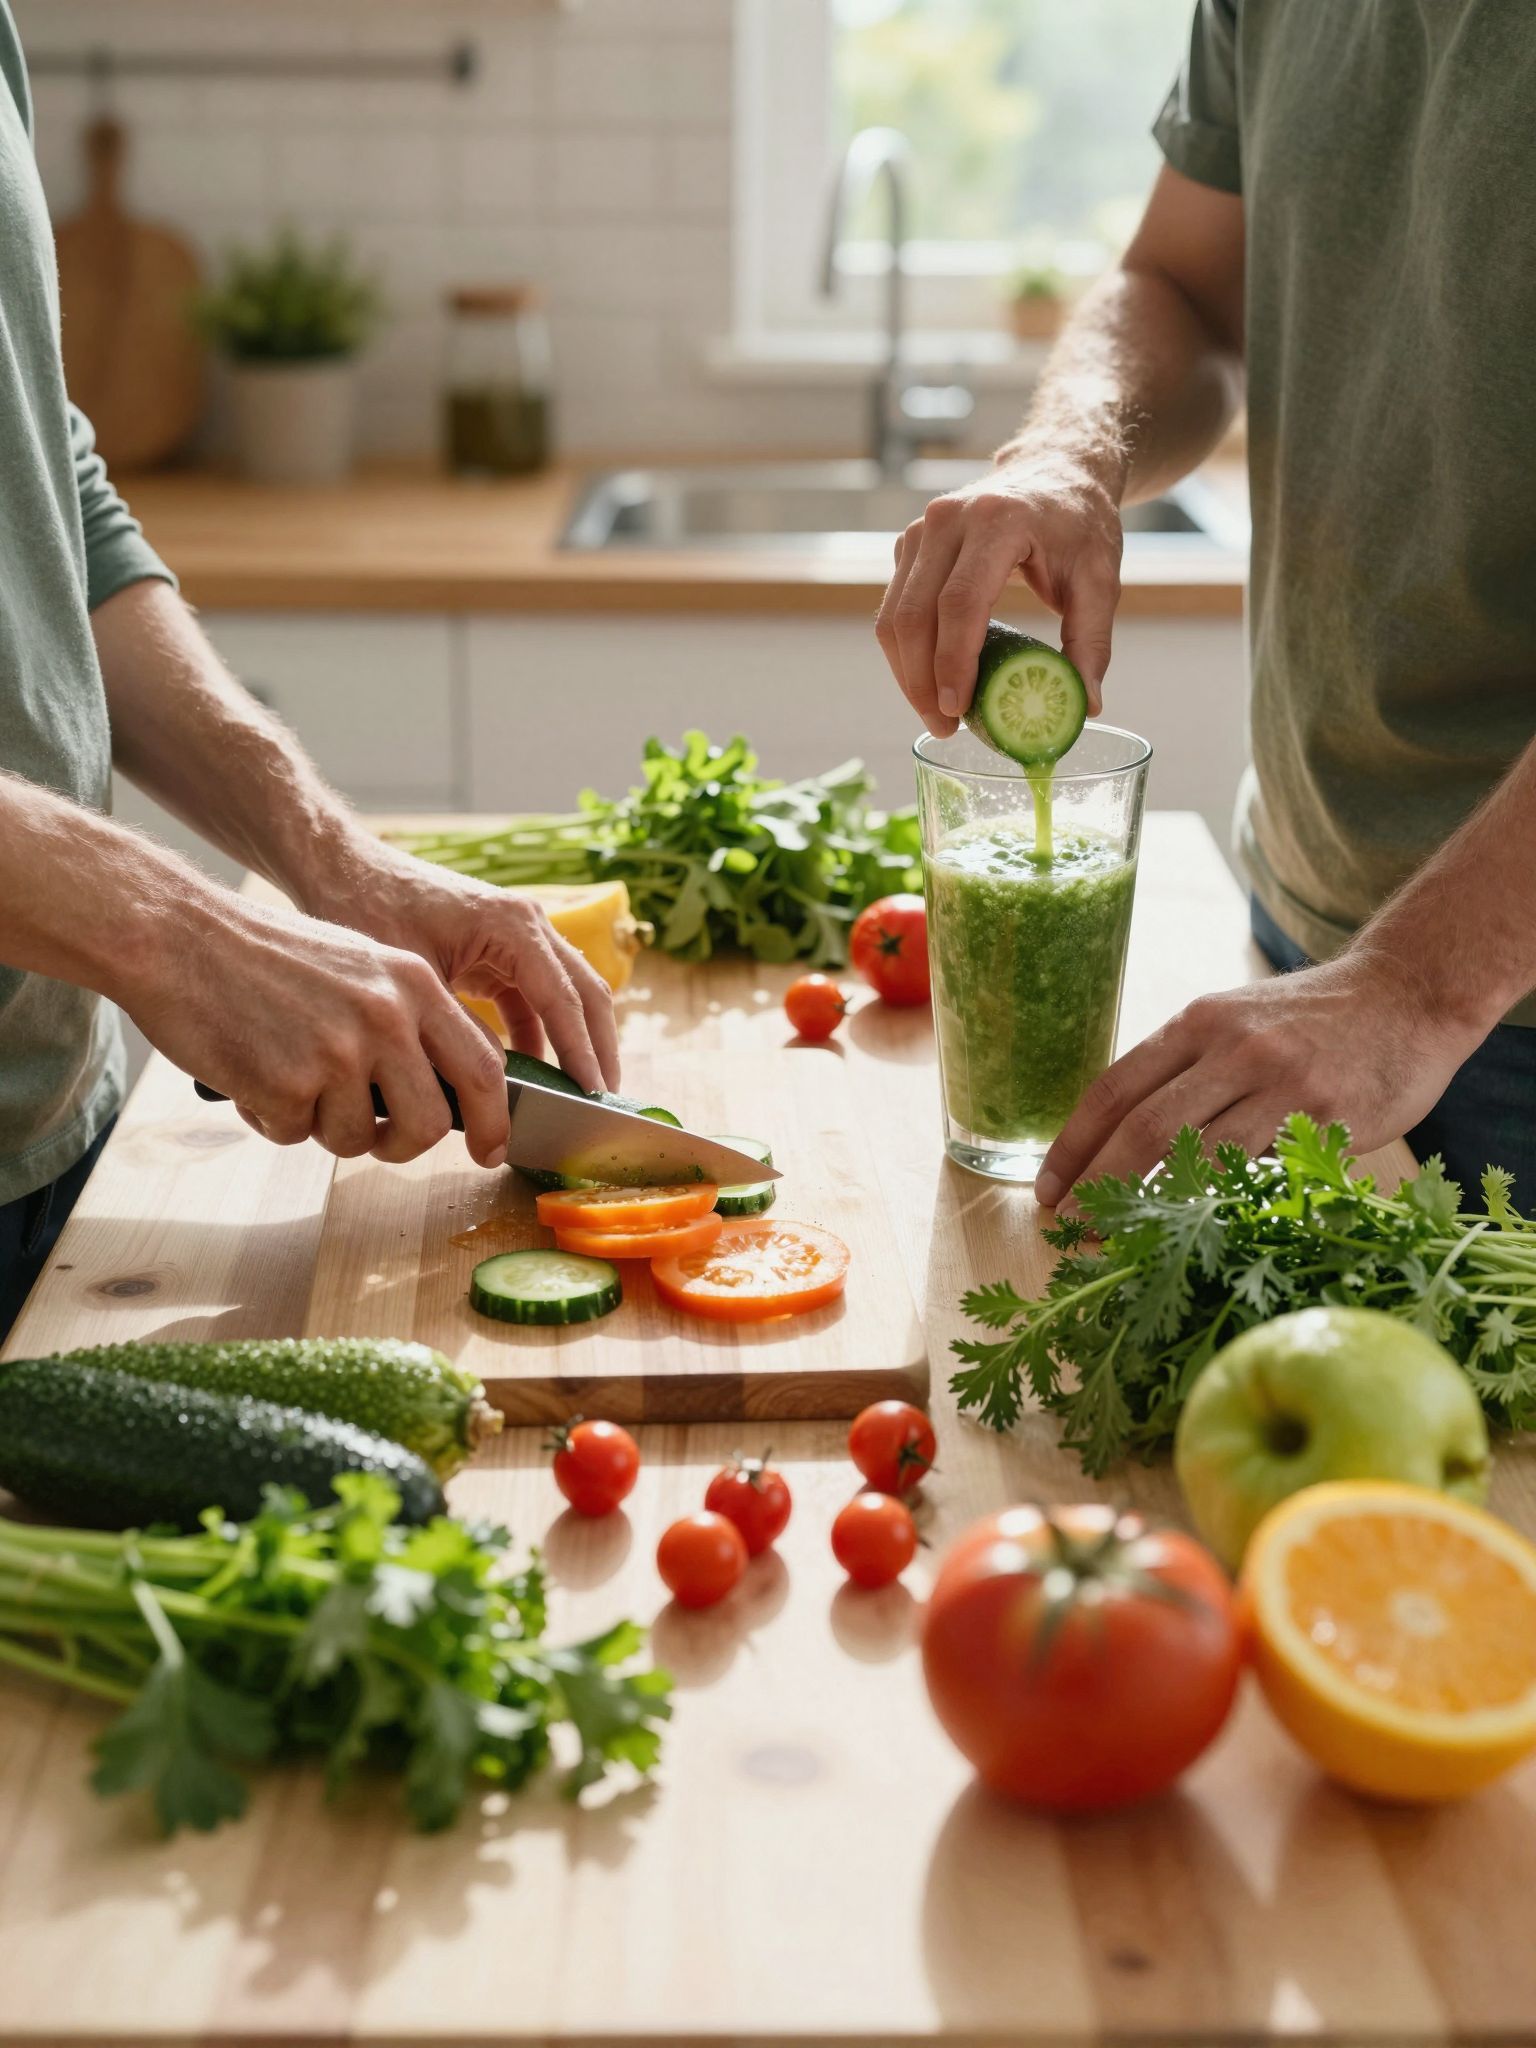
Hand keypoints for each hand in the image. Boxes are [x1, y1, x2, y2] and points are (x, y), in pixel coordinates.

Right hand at [127, 896, 516, 1166]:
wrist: (178, 936)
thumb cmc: (265, 955)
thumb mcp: (361, 966)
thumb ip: (408, 1019)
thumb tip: (447, 1087)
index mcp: (414, 983)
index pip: (483, 1064)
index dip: (494, 1117)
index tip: (490, 1148)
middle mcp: (387, 1017)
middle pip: (434, 1122)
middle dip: (408, 1146)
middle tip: (384, 1142)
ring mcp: (339, 1052)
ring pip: (361, 1139)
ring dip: (325, 1127)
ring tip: (290, 1079)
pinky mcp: (289, 1083)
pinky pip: (297, 1135)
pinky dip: (272, 1118)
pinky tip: (252, 1073)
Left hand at [311, 844, 619, 1097]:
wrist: (343, 869)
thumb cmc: (369, 911)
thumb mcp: (414, 980)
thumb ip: (457, 1030)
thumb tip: (487, 1092)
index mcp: (513, 925)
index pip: (564, 999)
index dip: (582, 1053)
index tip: (593, 1096)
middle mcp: (528, 924)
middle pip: (586, 993)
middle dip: (598, 1050)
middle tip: (604, 1104)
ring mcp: (518, 934)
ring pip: (568, 994)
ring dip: (576, 1042)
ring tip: (579, 1095)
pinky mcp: (500, 948)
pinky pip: (535, 996)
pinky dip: (541, 1033)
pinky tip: (533, 1072)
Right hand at [875, 449, 1123, 736]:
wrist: (1054, 469)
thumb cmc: (1078, 523)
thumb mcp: (1100, 579)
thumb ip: (1093, 642)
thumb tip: (1086, 705)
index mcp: (997, 520)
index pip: (960, 601)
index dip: (953, 661)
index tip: (957, 709)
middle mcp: (947, 520)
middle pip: (915, 615)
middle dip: (923, 682)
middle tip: (946, 728)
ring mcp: (920, 530)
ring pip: (894, 617)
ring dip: (908, 675)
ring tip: (937, 715)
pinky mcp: (908, 546)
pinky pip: (893, 610)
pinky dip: (906, 654)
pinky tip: (931, 682)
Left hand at [1033, 952, 1486, 1207]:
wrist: (1407, 994)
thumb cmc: (1311, 1019)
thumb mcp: (1236, 1020)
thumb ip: (1185, 1069)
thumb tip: (1119, 1139)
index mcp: (1197, 1023)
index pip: (1113, 1088)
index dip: (1073, 1145)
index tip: (1048, 1189)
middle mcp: (1232, 1048)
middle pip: (1143, 1127)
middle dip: (1098, 1186)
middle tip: (1071, 1230)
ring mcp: (1281, 1083)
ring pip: (1199, 1157)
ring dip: (1152, 1209)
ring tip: (1121, 1244)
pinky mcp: (1326, 1118)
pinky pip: (1265, 1172)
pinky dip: (1225, 1207)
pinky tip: (1198, 1236)